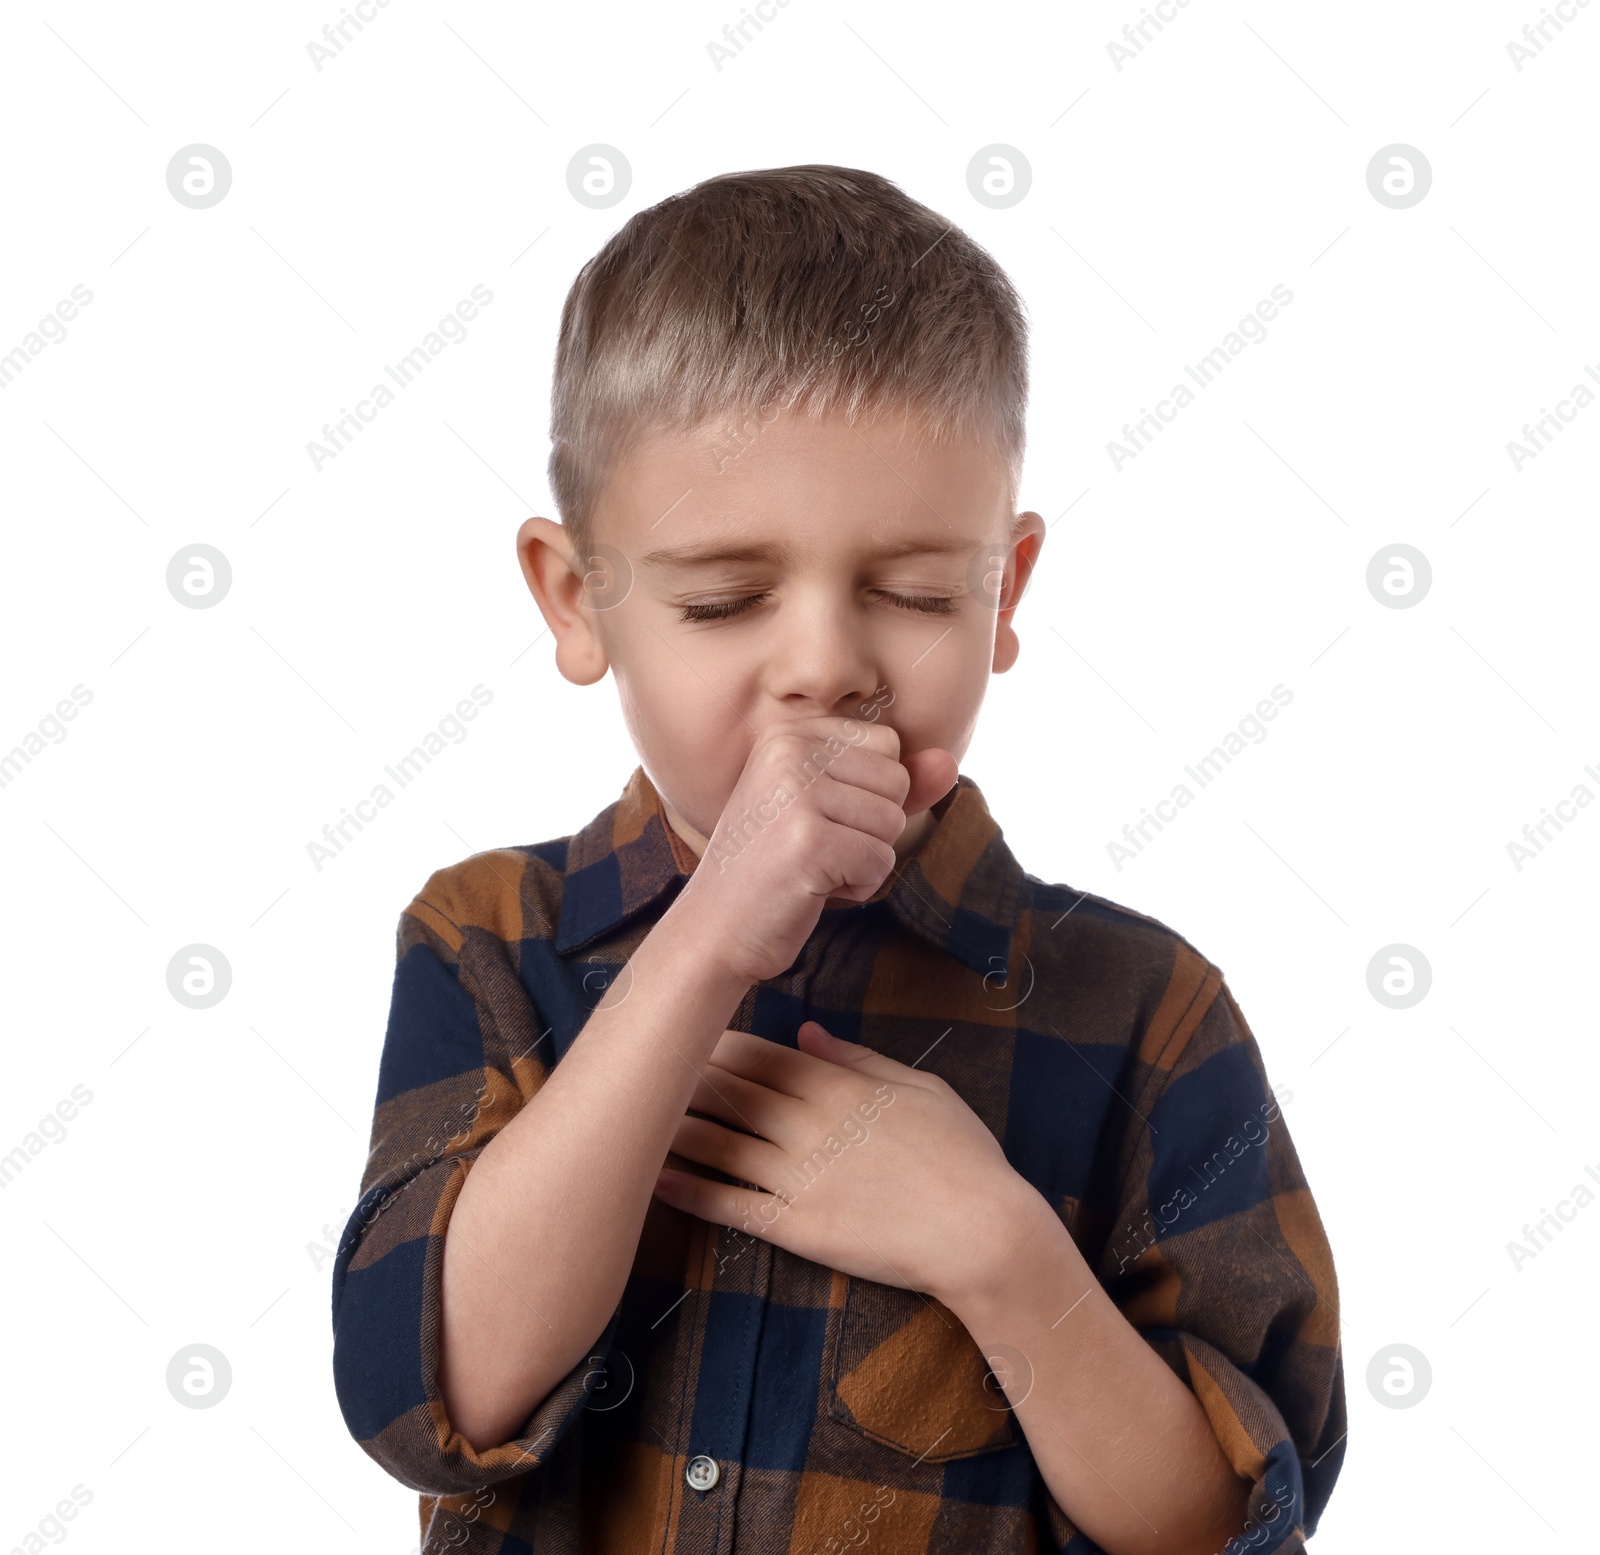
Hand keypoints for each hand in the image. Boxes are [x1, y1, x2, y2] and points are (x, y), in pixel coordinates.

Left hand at [651, 1020, 1037, 1302]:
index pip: (761, 1056)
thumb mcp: (920, 1087)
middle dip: (685, 1076)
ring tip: (634, 1115)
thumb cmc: (963, 1155)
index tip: (685, 1034)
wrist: (982, 1232)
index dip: (718, 1045)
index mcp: (839, 1086)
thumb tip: (807, 1033)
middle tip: (642, 1066)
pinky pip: (731, 1205)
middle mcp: (809, 1125)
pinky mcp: (796, 1227)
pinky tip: (656, 1178)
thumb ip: (859, 1059)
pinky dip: (690, 1190)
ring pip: (720, 1142)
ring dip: (676, 1126)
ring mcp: (798, 1177)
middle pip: (731, 1091)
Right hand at [670, 715, 957, 986]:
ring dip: (864, 859)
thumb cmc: (774, 867)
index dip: (869, 794)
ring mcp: (796, 792)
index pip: (887, 744)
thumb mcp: (831, 810)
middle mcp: (788, 749)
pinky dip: (857, 887)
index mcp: (789, 731)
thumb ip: (891, 783)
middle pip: (896, 780)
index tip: (815, 817)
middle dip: (871, 828)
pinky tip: (811, 888)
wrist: (715, 929)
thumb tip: (949, 762)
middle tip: (813, 847)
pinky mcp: (808, 840)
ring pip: (893, 823)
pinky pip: (880, 862)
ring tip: (811, 866)